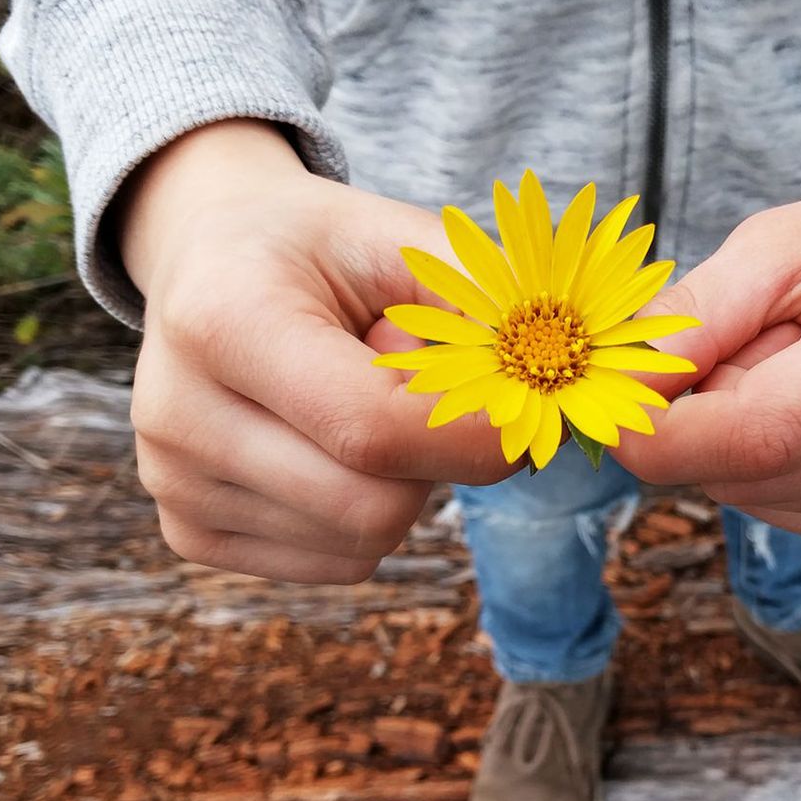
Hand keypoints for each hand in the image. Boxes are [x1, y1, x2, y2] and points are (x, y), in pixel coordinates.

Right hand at [119, 120, 508, 582]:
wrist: (212, 259)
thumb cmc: (326, 249)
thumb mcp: (407, 237)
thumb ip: (498, 302)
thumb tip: (628, 371)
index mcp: (221, 317)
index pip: (372, 428)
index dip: (476, 437)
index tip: (536, 414)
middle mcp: (174, 411)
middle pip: (370, 506)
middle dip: (441, 462)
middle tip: (439, 397)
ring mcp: (172, 482)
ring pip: (360, 543)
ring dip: (406, 487)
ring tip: (371, 407)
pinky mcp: (189, 532)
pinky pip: (335, 564)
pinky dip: (366, 516)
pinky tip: (337, 448)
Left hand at [612, 180, 800, 550]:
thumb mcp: (777, 243)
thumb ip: (692, 317)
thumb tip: (617, 396)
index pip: (761, 435)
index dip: (665, 432)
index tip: (609, 402)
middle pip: (749, 471)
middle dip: (702, 418)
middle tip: (741, 344)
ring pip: (753, 497)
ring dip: (735, 440)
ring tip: (795, 369)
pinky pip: (781, 510)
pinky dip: (768, 465)